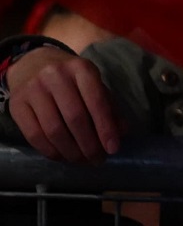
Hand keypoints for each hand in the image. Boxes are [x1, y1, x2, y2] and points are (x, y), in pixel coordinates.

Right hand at [6, 47, 121, 161]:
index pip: (97, 101)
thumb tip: (122, 132)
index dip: (105, 127)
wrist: (33, 64)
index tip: (113, 148)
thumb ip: (108, 104)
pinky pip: (34, 135)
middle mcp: (56, 76)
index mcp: (81, 68)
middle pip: (75, 118)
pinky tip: (61, 157)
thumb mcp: (92, 82)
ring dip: (70, 151)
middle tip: (97, 160)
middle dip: (89, 144)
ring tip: (81, 161)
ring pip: (54, 129)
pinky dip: (50, 151)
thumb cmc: (69, 77)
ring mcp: (34, 90)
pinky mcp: (17, 105)